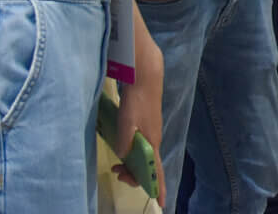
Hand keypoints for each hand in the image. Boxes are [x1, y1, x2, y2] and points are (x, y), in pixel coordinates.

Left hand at [113, 59, 165, 198]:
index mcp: (152, 142)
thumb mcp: (126, 123)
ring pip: (144, 156)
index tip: (160, 202)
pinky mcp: (146, 125)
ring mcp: (151, 132)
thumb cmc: (137, 100)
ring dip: (133, 166)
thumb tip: (124, 157)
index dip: (158, 186)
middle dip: (136, 176)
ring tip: (117, 167)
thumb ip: (125, 141)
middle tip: (117, 174)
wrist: (146, 77)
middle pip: (149, 166)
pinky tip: (125, 152)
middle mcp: (154, 139)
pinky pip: (142, 148)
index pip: (156, 170)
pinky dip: (134, 155)